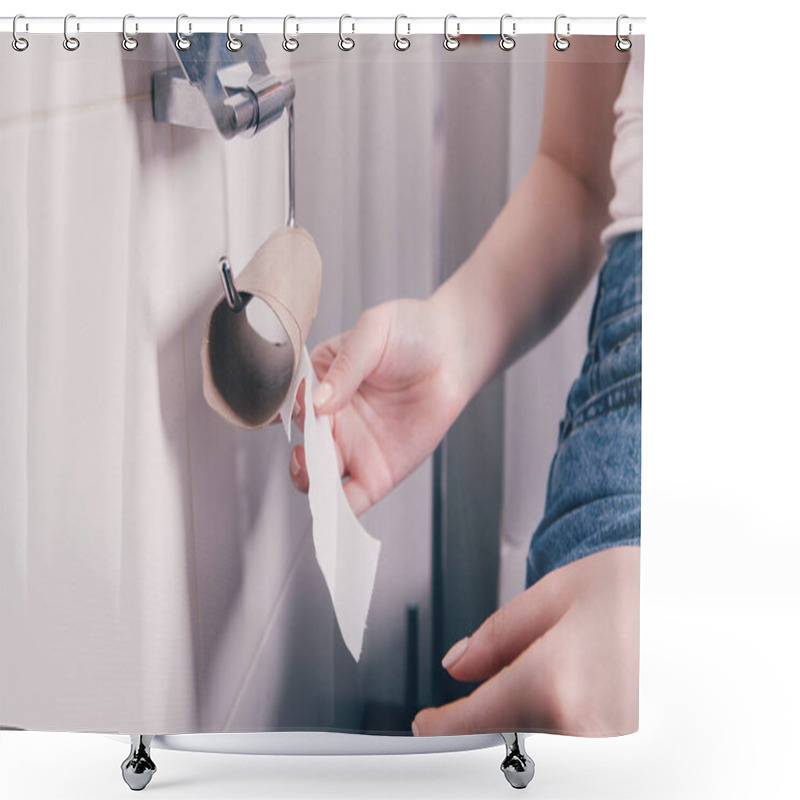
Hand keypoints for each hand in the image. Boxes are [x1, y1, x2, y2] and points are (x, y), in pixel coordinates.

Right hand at [288, 298, 468, 515]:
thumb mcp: (373, 332)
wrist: (453, 352)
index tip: (296, 412)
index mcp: (317, 383)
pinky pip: (350, 500)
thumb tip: (318, 404)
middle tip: (312, 446)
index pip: (286, 406)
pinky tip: (337, 514)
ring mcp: (351, 448)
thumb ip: (345, 366)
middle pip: (300, 448)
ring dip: (311, 485)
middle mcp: (329, 420)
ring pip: (317, 480)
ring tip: (320, 473)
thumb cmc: (410, 332)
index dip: (281, 414)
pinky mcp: (377, 472)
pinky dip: (339, 514)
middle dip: (299, 455)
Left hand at [412, 546, 639, 736]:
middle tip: (486, 697)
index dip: (441, 725)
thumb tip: (456, 664)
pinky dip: (560, 731)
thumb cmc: (635, 587)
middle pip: (506, 743)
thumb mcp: (557, 594)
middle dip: (484, 725)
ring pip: (542, 749)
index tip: (424, 724)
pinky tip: (574, 694)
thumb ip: (497, 636)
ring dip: (526, 727)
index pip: (478, 720)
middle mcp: (589, 730)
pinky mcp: (631, 746)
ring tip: (548, 683)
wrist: (694, 597)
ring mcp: (614, 746)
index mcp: (559, 683)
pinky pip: (577, 745)